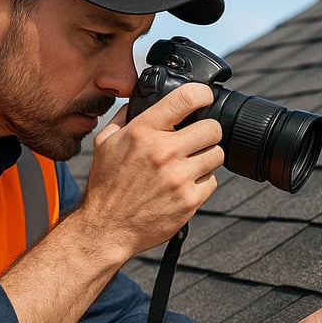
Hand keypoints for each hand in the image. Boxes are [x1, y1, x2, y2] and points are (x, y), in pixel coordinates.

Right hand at [79, 83, 223, 256]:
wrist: (106, 228)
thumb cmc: (106, 186)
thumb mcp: (105, 143)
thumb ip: (124, 117)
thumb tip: (140, 99)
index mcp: (142, 132)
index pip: (186, 99)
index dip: (203, 94)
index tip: (205, 98)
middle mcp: (163, 152)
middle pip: (212, 128)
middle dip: (207, 132)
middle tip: (197, 139)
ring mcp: (178, 177)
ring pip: (216, 154)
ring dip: (206, 157)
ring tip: (189, 164)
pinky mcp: (189, 200)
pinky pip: (212, 182)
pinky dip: (202, 182)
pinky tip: (184, 185)